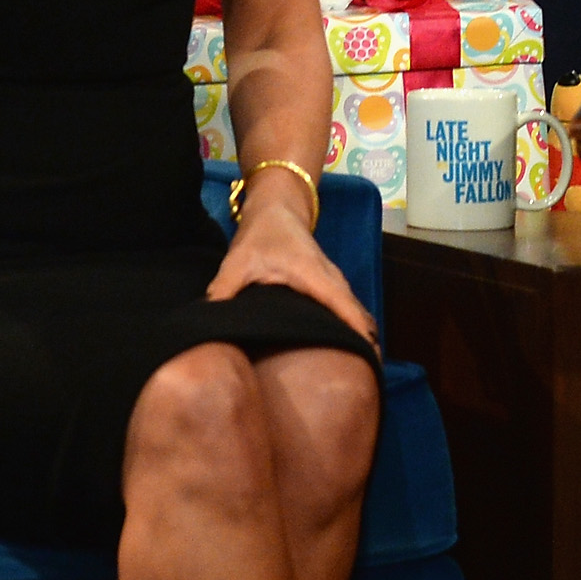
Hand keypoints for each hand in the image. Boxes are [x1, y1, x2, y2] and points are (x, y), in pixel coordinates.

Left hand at [209, 188, 378, 346]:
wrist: (276, 206)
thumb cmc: (261, 233)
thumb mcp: (238, 262)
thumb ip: (223, 292)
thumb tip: (209, 323)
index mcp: (314, 276)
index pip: (344, 308)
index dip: (359, 333)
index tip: (371, 360)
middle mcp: (330, 277)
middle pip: (356, 312)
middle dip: (365, 341)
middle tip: (368, 373)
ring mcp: (332, 277)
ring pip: (352, 308)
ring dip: (359, 332)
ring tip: (362, 363)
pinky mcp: (328, 280)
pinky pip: (346, 304)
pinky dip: (351, 321)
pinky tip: (347, 340)